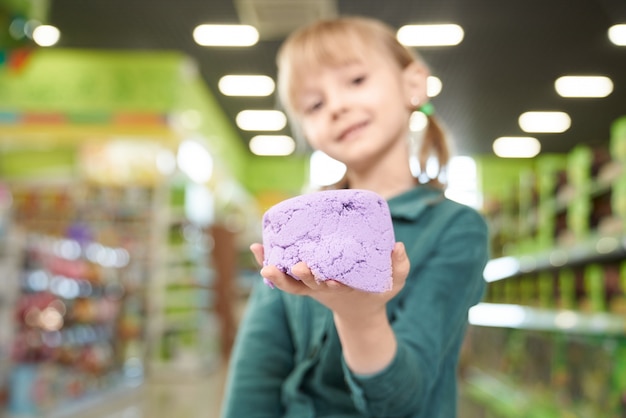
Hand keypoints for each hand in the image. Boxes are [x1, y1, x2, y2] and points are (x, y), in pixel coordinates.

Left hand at [249, 242, 409, 317]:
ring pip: (288, 284)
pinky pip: (280, 275)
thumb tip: (397, 246)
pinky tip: (256, 247)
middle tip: (298, 266)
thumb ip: (400, 267)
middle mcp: (322, 289)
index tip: (331, 280)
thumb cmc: (376, 292)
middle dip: (302, 277)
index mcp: (344, 289)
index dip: (331, 284)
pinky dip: (267, 263)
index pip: (335, 287)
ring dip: (275, 273)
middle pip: (308, 286)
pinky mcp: (301, 281)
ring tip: (262, 258)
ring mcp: (309, 287)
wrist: (357, 311)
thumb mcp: (394, 283)